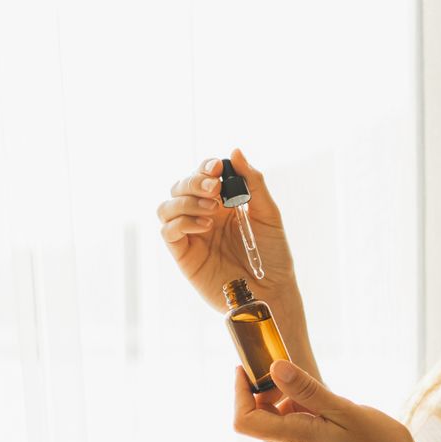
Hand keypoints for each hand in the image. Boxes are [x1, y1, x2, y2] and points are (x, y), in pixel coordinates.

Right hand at [157, 148, 299, 312]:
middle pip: (180, 187)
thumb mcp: (268, 214)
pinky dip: (181, 222)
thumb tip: (235, 151)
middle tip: (214, 189)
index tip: (216, 168)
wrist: (272, 290)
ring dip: (185, 201)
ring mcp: (192, 235)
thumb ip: (253, 182)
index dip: (204, 167)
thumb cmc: (273, 254)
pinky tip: (204, 226)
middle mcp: (203, 215)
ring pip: (167, 207)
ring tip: (212, 211)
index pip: (202, 176)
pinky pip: (168, 232)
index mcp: (223, 203)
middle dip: (193, 182)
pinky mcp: (184, 255)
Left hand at [232, 360, 428, 441]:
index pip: (246, 421)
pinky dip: (299, 418)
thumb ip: (308, 390)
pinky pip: (295, 439)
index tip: (247, 369)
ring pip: (278, 430)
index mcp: (301, 439)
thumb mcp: (346, 409)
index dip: (239, 393)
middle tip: (286, 371)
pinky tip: (324, 411)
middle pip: (260, 423)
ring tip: (314, 393)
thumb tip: (274, 368)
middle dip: (264, 394)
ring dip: (284, 406)